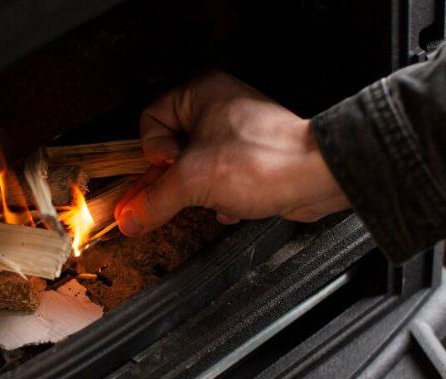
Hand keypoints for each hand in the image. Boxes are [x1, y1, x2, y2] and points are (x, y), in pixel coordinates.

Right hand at [115, 72, 349, 236]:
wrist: (317, 178)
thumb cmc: (263, 160)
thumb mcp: (193, 182)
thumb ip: (153, 201)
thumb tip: (128, 218)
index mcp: (198, 93)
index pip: (149, 122)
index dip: (154, 152)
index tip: (170, 168)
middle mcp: (216, 107)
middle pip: (170, 150)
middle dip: (178, 180)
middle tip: (183, 192)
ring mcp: (235, 133)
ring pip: (194, 169)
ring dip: (202, 192)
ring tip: (219, 195)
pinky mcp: (250, 158)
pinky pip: (218, 180)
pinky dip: (222, 197)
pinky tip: (235, 206)